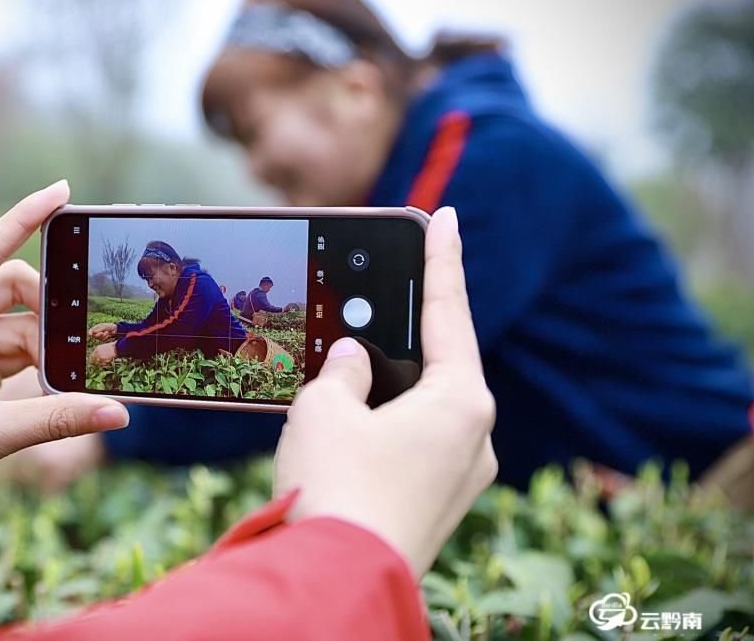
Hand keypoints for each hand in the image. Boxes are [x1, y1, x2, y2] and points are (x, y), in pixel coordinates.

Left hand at [0, 181, 130, 525]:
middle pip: (11, 289)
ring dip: (55, 342)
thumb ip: (55, 418)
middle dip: (52, 308)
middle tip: (91, 330)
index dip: (23, 221)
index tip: (62, 192)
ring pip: (22, 325)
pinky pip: (19, 352)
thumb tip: (119, 413)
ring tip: (94, 362)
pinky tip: (74, 378)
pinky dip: (47, 363)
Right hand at [273, 207, 496, 576]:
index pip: (452, 313)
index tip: (445, 216)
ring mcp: (458, 480)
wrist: (333, 584)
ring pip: (420, 411)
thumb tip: (354, 364)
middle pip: (437, 365)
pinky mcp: (434, 507)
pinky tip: (345, 424)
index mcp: (463, 403)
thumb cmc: (334, 488)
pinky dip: (382, 427)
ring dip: (385, 389)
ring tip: (341, 372)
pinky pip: (411, 447)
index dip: (443, 259)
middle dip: (401, 337)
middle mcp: (473, 440)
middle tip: (374, 302)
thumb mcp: (325, 408)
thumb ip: (343, 371)